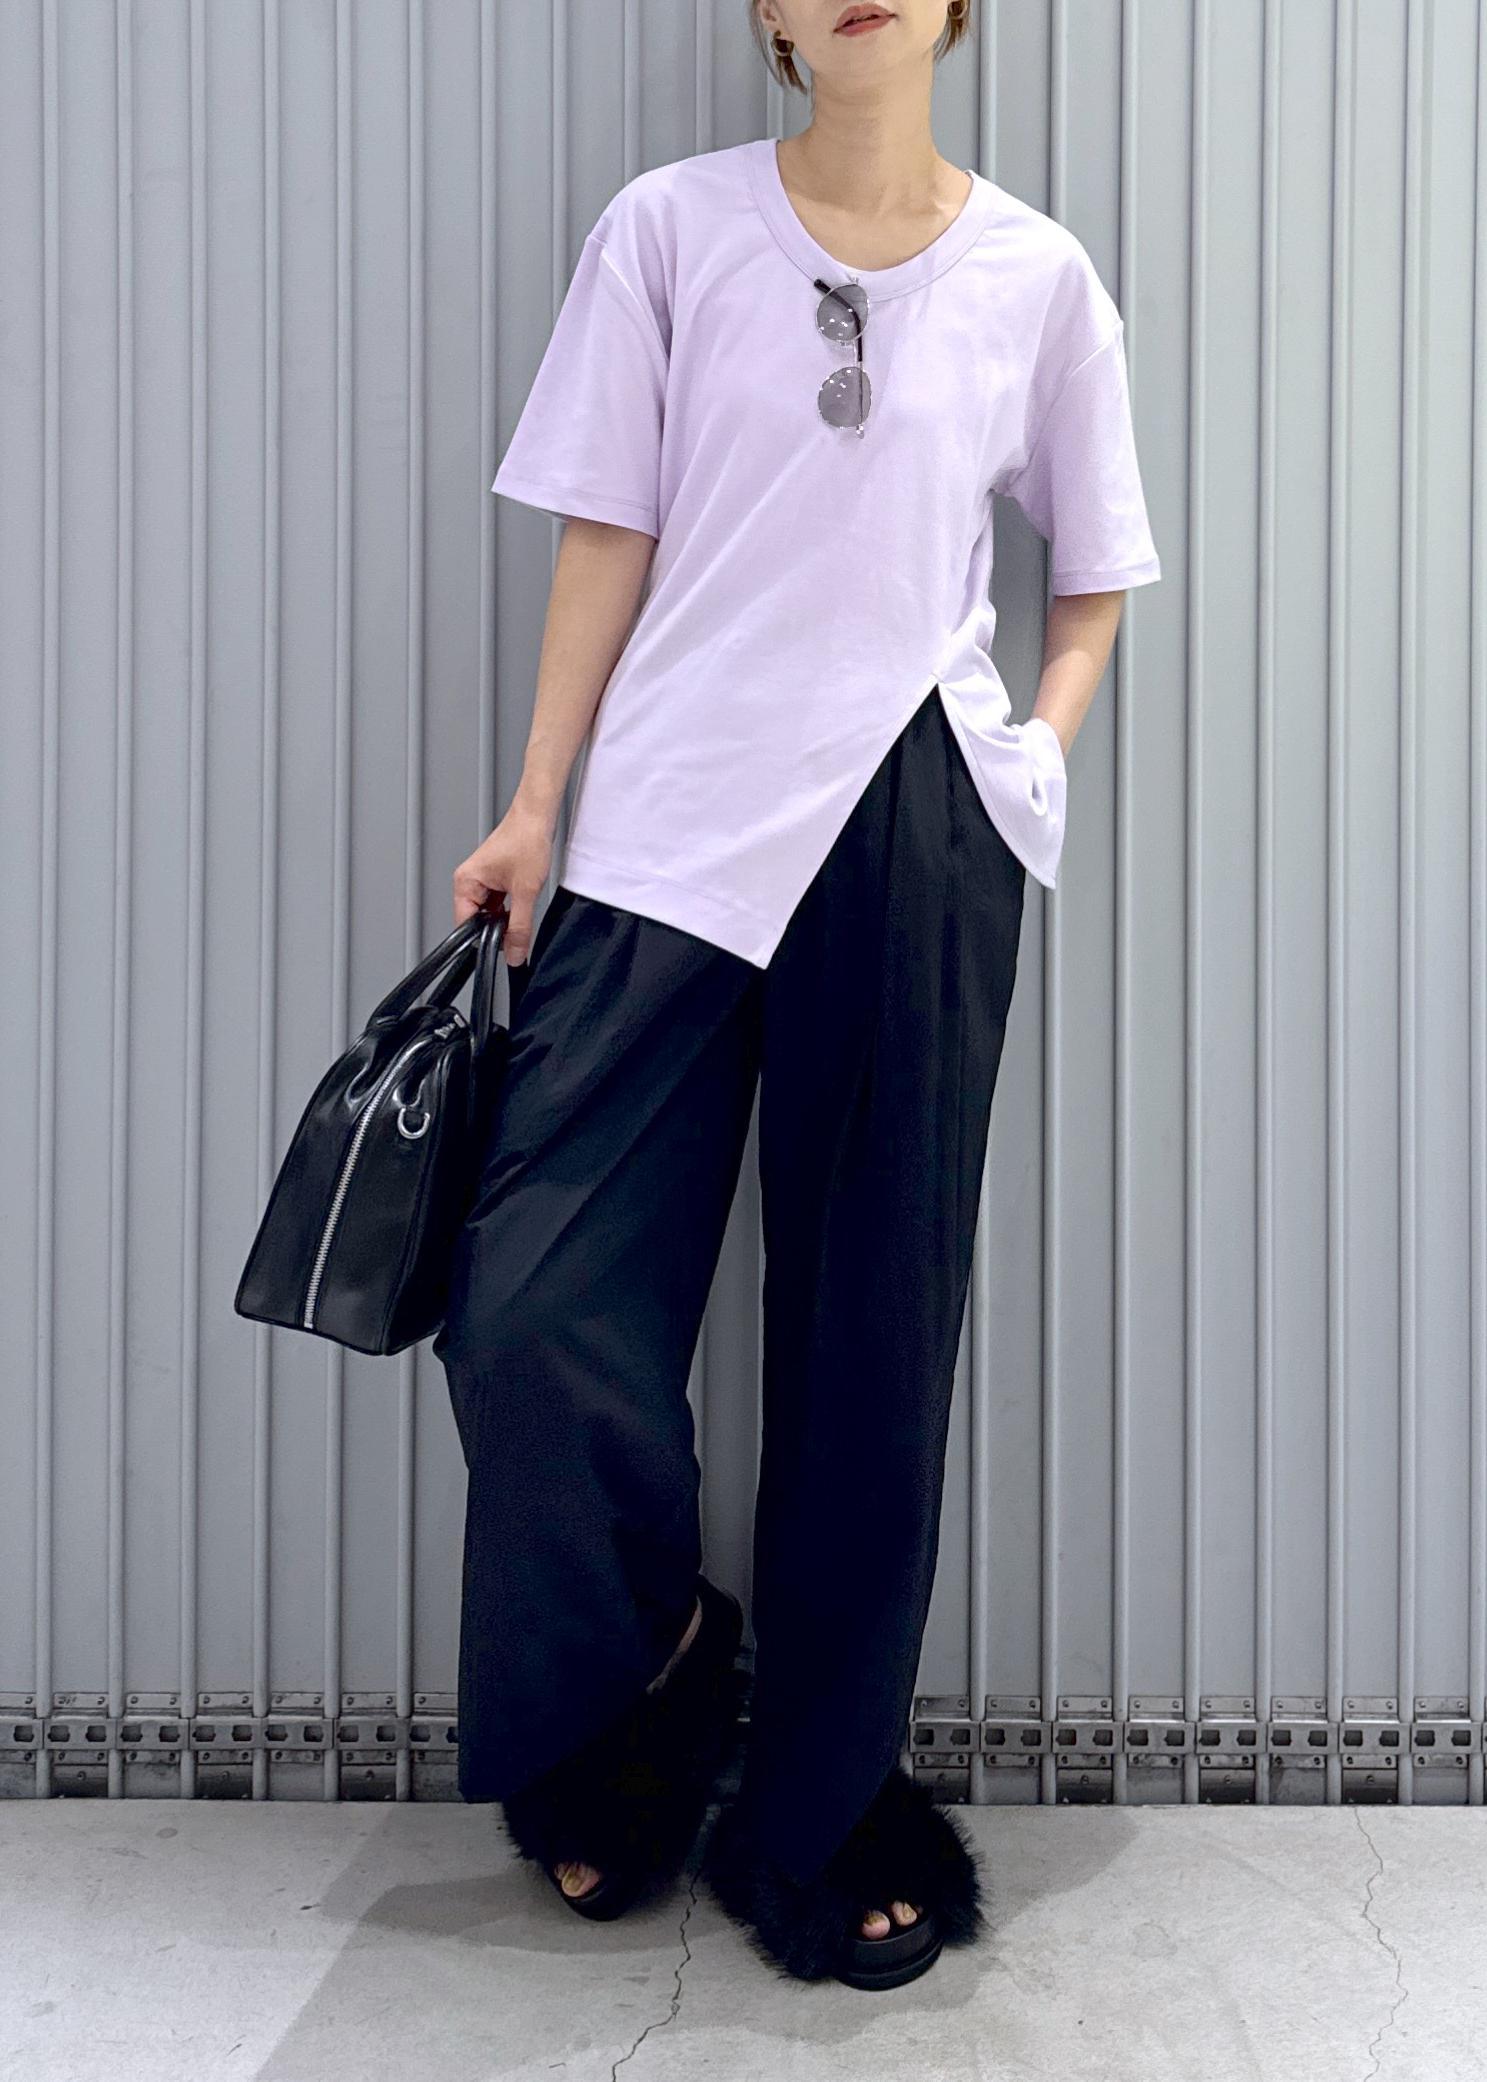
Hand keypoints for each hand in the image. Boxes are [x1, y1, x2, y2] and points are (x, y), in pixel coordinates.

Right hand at [452, 797, 554, 966]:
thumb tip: (515, 954)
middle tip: (517, 925)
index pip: (465, 926)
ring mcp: (481, 880)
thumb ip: (519, 927)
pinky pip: (497, 904)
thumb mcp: (526, 892)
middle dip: (497, 929)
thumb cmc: (526, 840)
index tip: (502, 947)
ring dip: (505, 917)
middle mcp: (469, 881)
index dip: (483, 940)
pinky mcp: (494, 879)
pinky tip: (522, 900)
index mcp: (465, 882)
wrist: (537, 817)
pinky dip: (509, 908)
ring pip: (489, 914)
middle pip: (477, 922)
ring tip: (521, 902)